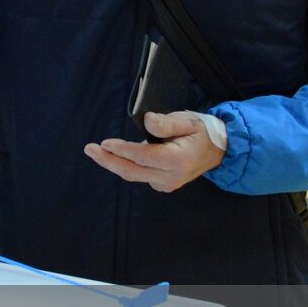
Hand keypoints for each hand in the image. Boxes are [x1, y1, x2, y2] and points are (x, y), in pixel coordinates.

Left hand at [84, 111, 224, 192]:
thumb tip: (148, 121)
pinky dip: (127, 166)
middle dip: (108, 161)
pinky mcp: (164, 186)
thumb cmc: (200, 132)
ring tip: (96, 151)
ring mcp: (167, 184)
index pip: (142, 157)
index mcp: (177, 160)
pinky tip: (117, 156)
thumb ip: (166, 123)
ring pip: (134, 175)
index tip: (104, 142)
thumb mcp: (187, 121)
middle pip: (132, 171)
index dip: (122, 150)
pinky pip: (140, 176)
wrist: (218, 150)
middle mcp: (171, 176)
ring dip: (114, 163)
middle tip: (89, 149)